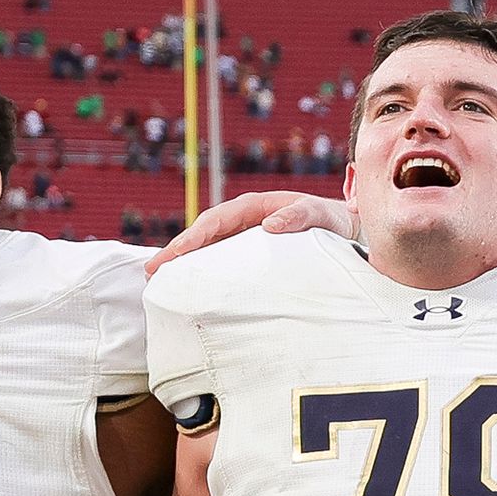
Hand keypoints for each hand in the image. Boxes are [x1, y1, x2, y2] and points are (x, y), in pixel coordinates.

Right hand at [150, 188, 353, 272]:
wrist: (345, 227)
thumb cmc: (330, 217)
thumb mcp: (318, 212)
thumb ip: (298, 215)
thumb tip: (269, 225)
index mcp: (252, 207)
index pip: (214, 221)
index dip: (193, 237)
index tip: (174, 254)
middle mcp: (243, 221)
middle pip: (202, 236)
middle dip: (176, 252)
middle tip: (152, 272)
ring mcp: (244, 238)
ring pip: (208, 250)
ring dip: (185, 264)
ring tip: (161, 282)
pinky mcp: (250, 255)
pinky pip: (222, 262)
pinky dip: (205, 272)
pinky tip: (192, 288)